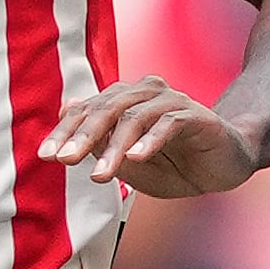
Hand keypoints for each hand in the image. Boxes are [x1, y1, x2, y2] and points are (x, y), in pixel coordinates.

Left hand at [43, 78, 256, 196]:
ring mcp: (172, 101)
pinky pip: (169, 123)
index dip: (65, 131)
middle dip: (83, 136)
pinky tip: (137, 159)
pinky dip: (151, 140)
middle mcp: (146, 93)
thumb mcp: (130, 164)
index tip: (45, 156)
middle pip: (107, 107)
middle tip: (65, 161)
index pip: (88, 110)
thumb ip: (101, 145)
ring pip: (134, 116)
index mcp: (125, 101)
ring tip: (99, 175)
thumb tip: (65, 122)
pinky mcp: (196, 115)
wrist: (224, 167)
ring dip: (114, 147)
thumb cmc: (175, 165)